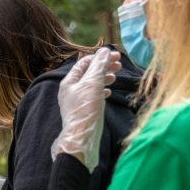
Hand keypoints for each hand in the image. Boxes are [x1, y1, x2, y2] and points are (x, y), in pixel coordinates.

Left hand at [51, 48, 120, 172]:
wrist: (82, 138)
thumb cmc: (85, 109)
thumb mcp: (93, 83)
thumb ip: (99, 66)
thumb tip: (104, 50)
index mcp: (69, 82)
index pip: (84, 63)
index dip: (100, 57)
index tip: (116, 56)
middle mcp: (70, 91)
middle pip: (88, 73)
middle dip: (104, 67)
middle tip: (119, 65)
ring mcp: (76, 102)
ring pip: (91, 84)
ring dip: (104, 78)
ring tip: (115, 77)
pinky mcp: (83, 111)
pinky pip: (92, 96)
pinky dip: (101, 91)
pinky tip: (108, 92)